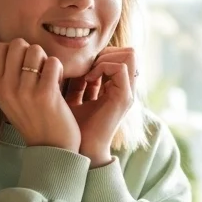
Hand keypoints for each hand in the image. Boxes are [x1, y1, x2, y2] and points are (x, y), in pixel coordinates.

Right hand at [0, 39, 79, 151]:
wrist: (50, 148)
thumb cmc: (33, 118)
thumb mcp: (9, 98)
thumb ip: (7, 73)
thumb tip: (15, 44)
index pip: (0, 47)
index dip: (16, 51)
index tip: (23, 66)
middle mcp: (6, 88)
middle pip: (18, 44)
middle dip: (32, 52)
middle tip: (38, 71)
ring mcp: (24, 92)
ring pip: (36, 50)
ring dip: (46, 60)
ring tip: (48, 77)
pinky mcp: (45, 95)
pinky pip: (53, 62)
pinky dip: (58, 69)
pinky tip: (57, 84)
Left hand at [66, 47, 135, 166]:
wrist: (80, 149)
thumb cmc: (73, 126)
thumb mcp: (75, 96)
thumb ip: (79, 79)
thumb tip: (71, 59)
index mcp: (117, 88)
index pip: (120, 55)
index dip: (102, 53)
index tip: (83, 65)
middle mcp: (126, 89)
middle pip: (129, 52)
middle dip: (105, 52)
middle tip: (87, 66)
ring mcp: (128, 93)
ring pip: (129, 55)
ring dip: (105, 58)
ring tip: (88, 72)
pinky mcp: (124, 98)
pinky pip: (120, 68)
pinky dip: (102, 67)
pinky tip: (88, 79)